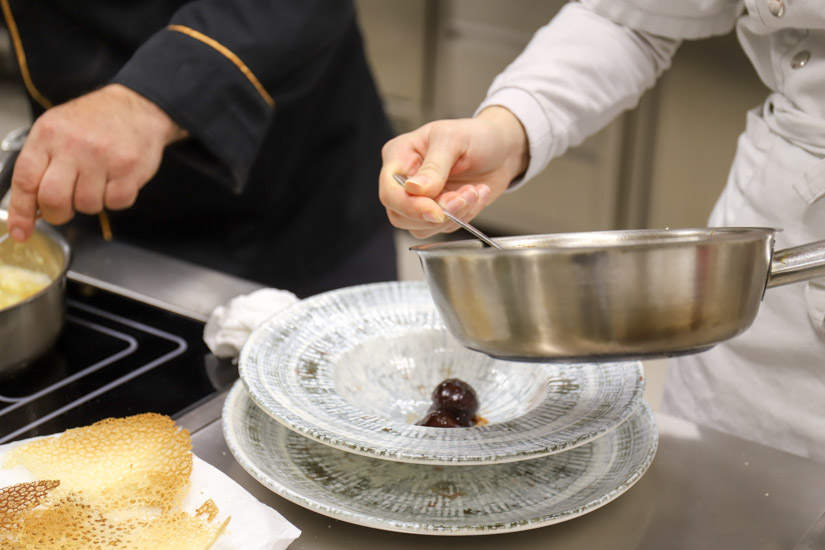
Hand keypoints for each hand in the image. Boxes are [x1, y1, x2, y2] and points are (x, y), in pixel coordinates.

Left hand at [6, 84, 186, 241]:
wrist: (136, 108)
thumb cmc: (94, 123)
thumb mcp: (57, 131)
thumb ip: (41, 165)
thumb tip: (30, 209)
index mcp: (48, 135)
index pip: (25, 180)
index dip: (21, 211)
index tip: (21, 231)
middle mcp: (73, 145)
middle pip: (53, 199)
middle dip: (58, 213)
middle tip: (65, 209)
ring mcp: (103, 157)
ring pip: (87, 205)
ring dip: (91, 202)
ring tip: (97, 181)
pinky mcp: (129, 169)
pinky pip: (116, 203)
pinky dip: (115, 199)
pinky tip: (116, 180)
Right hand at [379, 106, 528, 238]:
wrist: (502, 148)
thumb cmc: (476, 135)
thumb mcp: (453, 140)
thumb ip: (434, 166)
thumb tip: (414, 189)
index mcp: (399, 156)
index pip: (389, 191)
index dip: (409, 206)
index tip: (436, 210)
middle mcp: (406, 180)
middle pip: (400, 215)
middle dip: (435, 214)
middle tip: (462, 197)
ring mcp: (422, 199)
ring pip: (422, 227)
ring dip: (453, 216)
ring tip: (473, 192)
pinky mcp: (439, 212)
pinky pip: (444, 228)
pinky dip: (464, 216)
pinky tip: (476, 195)